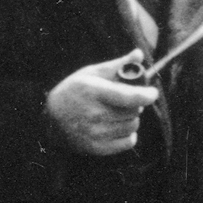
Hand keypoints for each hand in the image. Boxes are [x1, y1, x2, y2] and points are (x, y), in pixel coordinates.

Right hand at [45, 53, 161, 156]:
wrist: (50, 120)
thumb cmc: (73, 92)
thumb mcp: (90, 74)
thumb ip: (117, 65)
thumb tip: (139, 54)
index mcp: (93, 91)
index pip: (130, 97)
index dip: (147, 95)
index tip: (152, 93)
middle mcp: (94, 114)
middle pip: (135, 111)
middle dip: (135, 104)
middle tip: (123, 101)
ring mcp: (95, 133)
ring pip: (133, 126)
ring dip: (131, 119)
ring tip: (117, 114)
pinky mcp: (97, 148)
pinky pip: (129, 142)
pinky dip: (128, 134)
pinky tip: (116, 127)